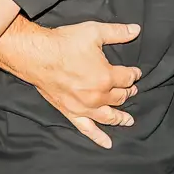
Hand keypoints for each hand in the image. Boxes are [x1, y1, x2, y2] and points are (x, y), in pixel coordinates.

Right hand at [21, 21, 142, 148]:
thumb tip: (136, 29)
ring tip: (128, 119)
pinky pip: (88, 129)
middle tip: (132, 90)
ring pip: (109, 115)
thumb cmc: (64, 43)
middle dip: (128, 92)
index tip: (135, 72)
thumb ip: (117, 32)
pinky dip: (99, 137)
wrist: (37, 55)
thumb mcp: (94, 32)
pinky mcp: (71, 112)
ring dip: (121, 117)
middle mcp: (98, 95)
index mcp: (106, 76)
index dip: (133, 74)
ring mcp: (85, 107)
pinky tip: (108, 143)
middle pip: (120, 97)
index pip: (127, 78)